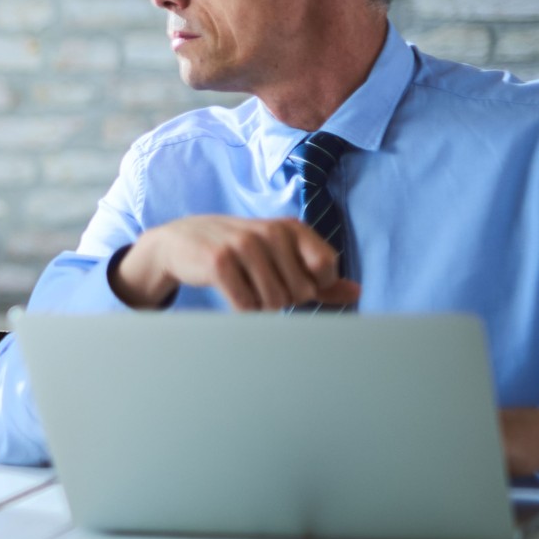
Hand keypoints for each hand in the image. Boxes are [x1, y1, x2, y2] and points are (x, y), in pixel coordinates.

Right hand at [112, 215, 360, 310]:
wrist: (181, 241)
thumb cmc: (239, 252)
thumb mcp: (280, 256)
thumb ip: (319, 277)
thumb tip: (356, 292)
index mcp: (291, 228)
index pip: (326, 267)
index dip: (313, 286)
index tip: (291, 281)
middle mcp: (271, 232)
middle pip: (300, 292)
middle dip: (281, 298)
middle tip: (258, 283)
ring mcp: (244, 245)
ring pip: (273, 302)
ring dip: (259, 306)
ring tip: (244, 287)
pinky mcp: (220, 262)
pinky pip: (246, 305)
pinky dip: (240, 309)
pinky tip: (230, 292)